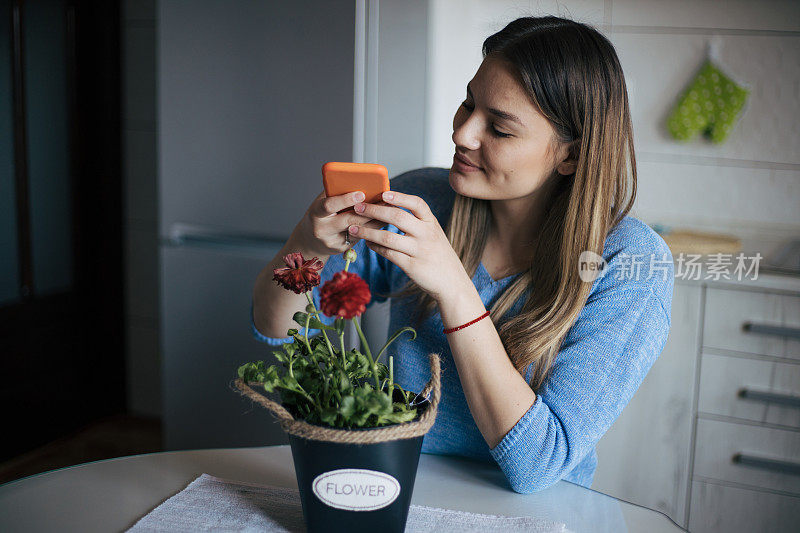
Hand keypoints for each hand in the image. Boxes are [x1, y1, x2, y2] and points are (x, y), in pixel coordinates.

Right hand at [292, 190, 390, 257]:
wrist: (310, 240)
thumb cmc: (320, 215)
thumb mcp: (322, 202)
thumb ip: (336, 192)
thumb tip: (359, 180)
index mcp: (316, 213)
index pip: (329, 206)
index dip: (345, 200)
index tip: (361, 193)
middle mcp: (322, 230)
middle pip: (348, 220)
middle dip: (367, 211)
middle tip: (383, 201)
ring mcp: (332, 242)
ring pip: (359, 230)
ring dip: (375, 219)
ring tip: (388, 208)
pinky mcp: (342, 249)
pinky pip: (361, 237)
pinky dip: (373, 227)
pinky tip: (383, 220)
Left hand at [349, 191, 468, 301]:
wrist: (452, 282)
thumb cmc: (438, 255)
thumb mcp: (434, 234)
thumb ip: (417, 222)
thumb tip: (390, 206)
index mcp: (432, 223)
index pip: (417, 203)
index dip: (400, 197)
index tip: (383, 193)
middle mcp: (427, 234)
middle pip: (398, 217)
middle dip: (375, 210)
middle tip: (358, 207)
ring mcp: (419, 251)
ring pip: (388, 237)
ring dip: (368, 231)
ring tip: (353, 228)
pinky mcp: (411, 266)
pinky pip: (388, 254)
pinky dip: (375, 247)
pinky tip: (367, 243)